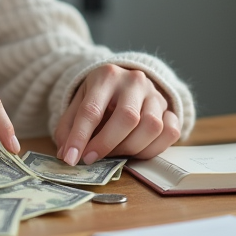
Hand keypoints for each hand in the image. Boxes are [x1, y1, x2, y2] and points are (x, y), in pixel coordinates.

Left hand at [53, 64, 180, 165]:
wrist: (126, 81)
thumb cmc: (99, 96)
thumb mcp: (78, 103)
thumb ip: (69, 128)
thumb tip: (66, 154)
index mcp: (106, 76)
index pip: (92, 109)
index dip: (80, 137)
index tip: (72, 159)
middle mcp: (134, 81)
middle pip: (127, 117)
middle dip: (107, 144)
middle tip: (91, 159)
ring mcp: (155, 94)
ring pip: (152, 127)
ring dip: (130, 149)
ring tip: (114, 153)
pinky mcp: (170, 108)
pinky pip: (170, 133)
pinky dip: (153, 148)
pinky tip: (137, 150)